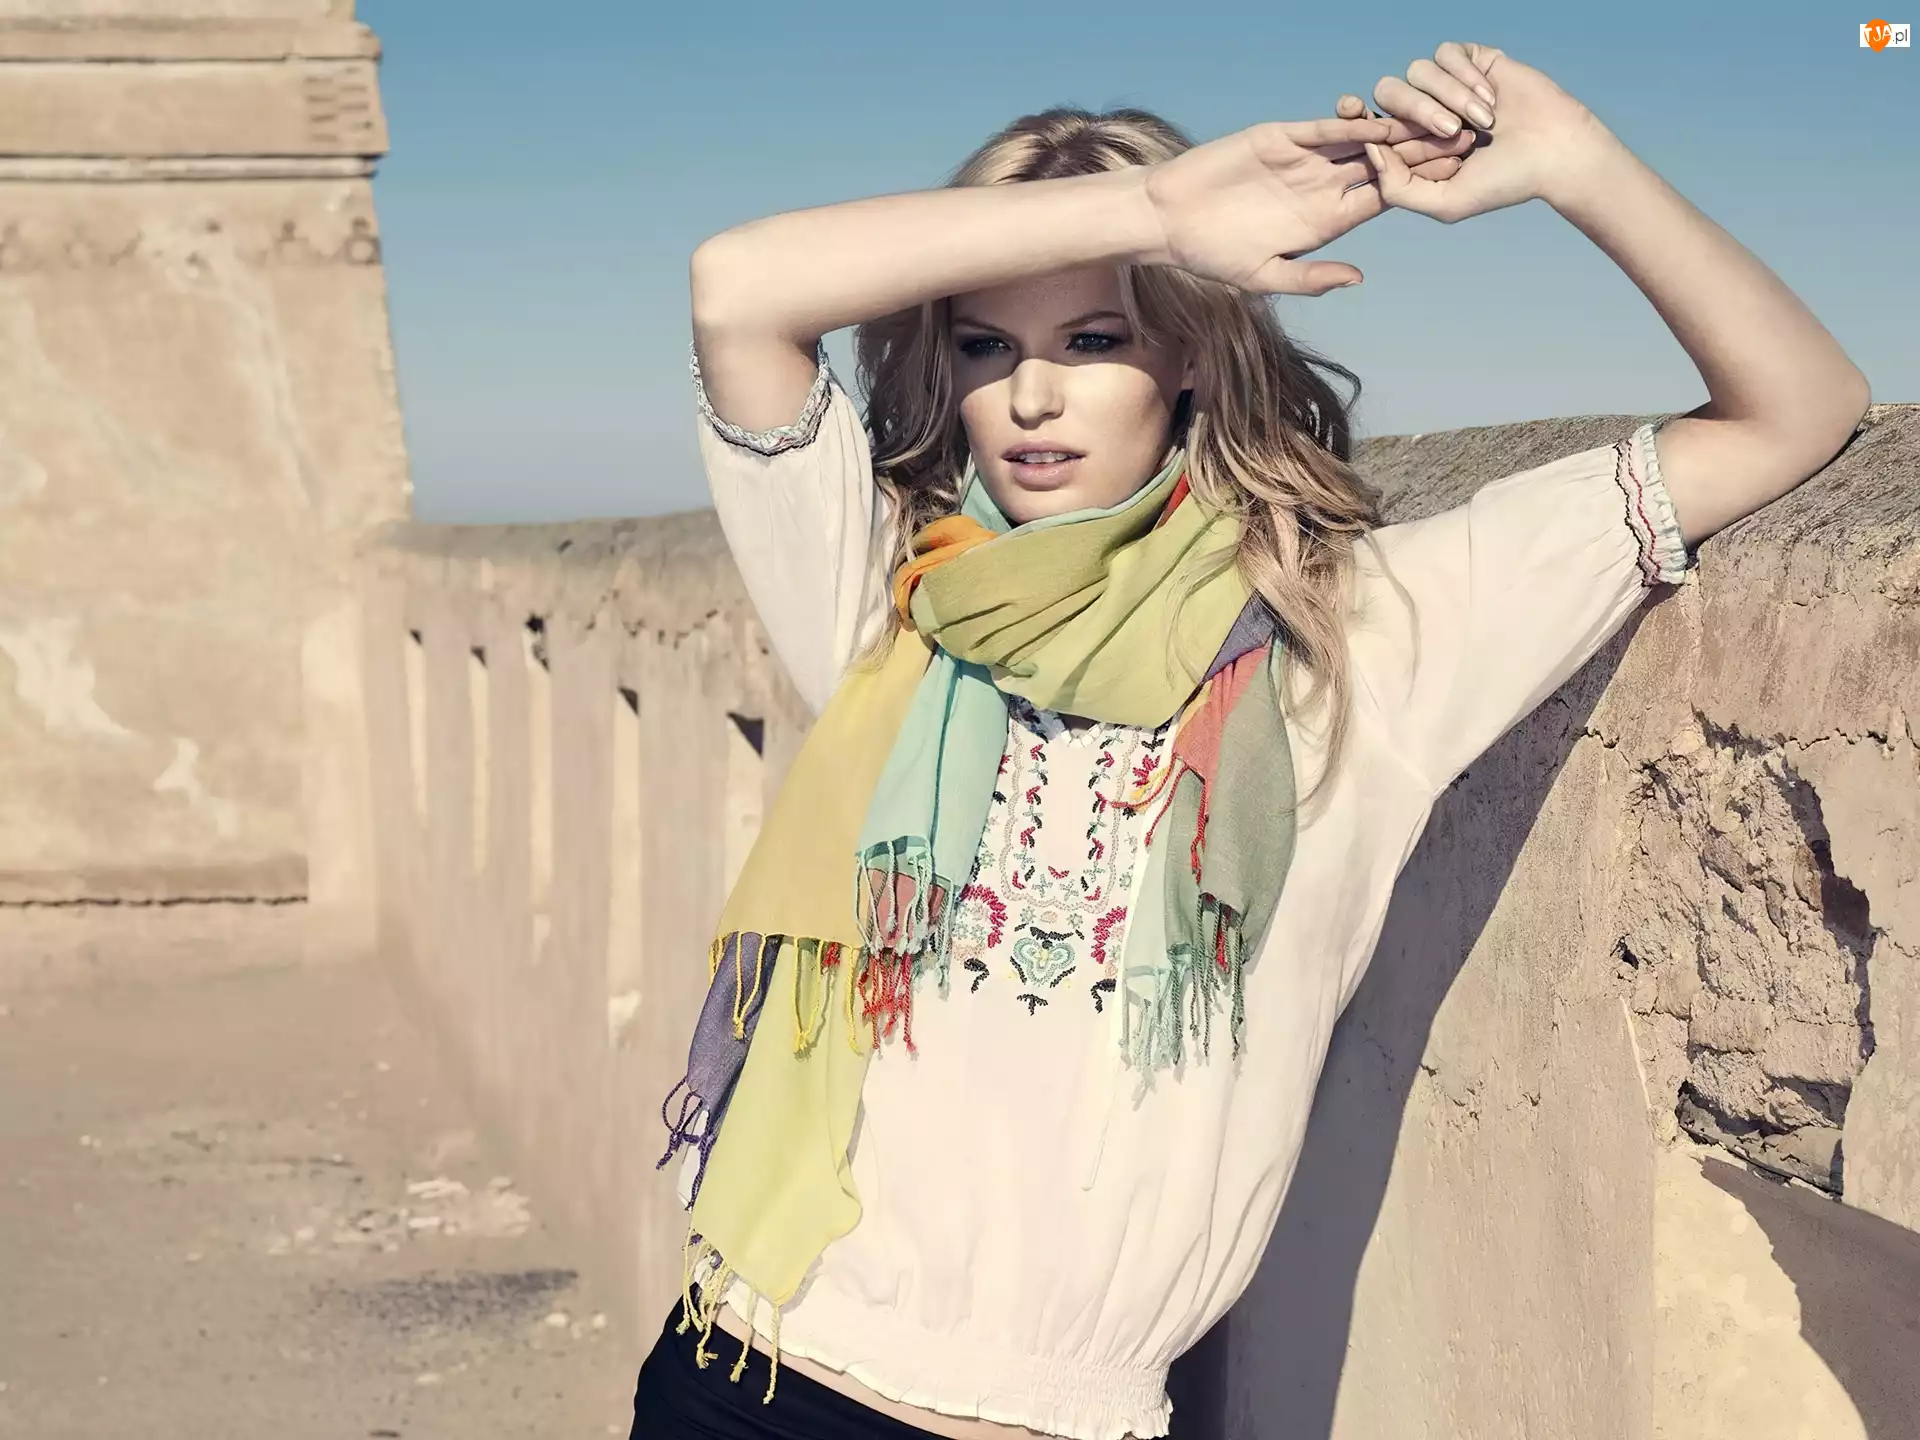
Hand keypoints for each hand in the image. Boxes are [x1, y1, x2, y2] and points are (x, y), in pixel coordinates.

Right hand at [1141, 115, 1473, 295]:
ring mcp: (1303, 160)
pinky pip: (1323, 128)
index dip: (1419, 190)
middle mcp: (1320, 186)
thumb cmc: (1210, 255)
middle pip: (1383, 166)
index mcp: (1324, 221)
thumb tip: (1358, 279)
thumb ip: (1311, 278)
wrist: (1169, 218)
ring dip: (1398, 130)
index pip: (1382, 200)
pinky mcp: (1280, 138)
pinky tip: (1382, 118)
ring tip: (1438, 119)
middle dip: (1422, 152)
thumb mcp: (1263, 276)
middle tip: (1468, 139)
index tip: (1458, 182)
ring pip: (1360, 140)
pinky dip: (1352, 123)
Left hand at [1337, 42, 1616, 221]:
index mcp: (1410, 145)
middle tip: (1452, 132)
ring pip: (1417, 71)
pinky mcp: (1472, 60)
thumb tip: (1370, 150)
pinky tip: (1491, 99)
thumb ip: (1397, 188)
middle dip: (1416, 110)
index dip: (1368, 124)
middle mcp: (1423, 111)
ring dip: (1451, 96)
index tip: (1376, 130)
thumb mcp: (1443, 202)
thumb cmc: (1504, 182)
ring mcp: (1446, 84)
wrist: (1556, 153)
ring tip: (1484, 121)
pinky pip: (1447, 53)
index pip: (1373, 127)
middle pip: (1388, 92)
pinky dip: (1466, 77)